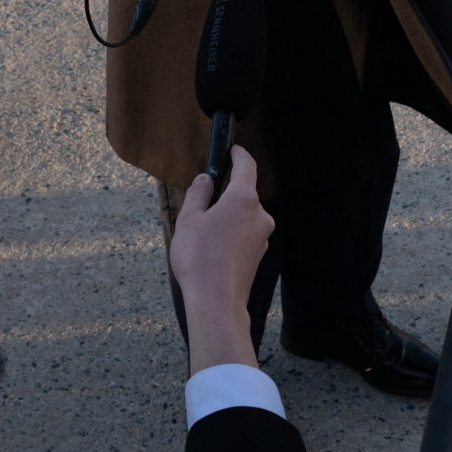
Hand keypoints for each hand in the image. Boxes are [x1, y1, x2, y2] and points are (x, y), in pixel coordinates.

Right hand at [169, 148, 273, 372]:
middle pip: (244, 194)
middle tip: (201, 204)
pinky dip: (230, 236)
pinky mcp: (258, 256)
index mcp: (244, 199)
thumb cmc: (200, 257)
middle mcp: (260, 215)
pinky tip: (212, 250)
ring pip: (243, 217)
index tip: (232, 149)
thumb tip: (206, 179)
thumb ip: (198, 193)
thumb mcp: (190, 218)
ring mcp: (262, 237)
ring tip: (201, 234)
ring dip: (226, 218)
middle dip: (225, 195)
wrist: (217, 302)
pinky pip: (244, 236)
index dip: (239, 155)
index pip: (247, 166)